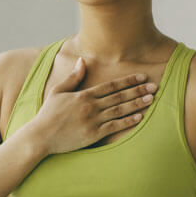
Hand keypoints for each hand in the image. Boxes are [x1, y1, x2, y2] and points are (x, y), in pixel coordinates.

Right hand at [30, 60, 156, 155]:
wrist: (41, 136)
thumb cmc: (48, 114)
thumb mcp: (58, 91)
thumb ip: (73, 77)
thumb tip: (82, 61)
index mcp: (84, 94)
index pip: (111, 85)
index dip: (128, 81)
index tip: (142, 77)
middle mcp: (91, 106)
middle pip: (119, 96)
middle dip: (138, 90)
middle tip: (154, 87)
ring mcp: (93, 120)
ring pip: (120, 110)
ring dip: (137, 104)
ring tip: (151, 99)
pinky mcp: (93, 134)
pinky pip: (114, 126)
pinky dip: (128, 121)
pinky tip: (139, 117)